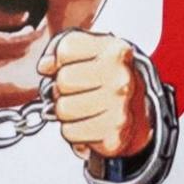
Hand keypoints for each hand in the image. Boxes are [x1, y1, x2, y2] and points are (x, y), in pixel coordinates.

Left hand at [42, 31, 155, 162]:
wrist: (137, 111)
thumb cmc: (110, 80)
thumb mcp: (92, 54)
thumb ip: (63, 51)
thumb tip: (45, 66)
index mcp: (115, 52)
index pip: (66, 50)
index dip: (60, 60)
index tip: (71, 66)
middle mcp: (120, 78)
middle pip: (63, 81)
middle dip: (63, 88)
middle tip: (78, 91)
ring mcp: (119, 107)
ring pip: (63, 109)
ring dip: (66, 112)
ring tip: (83, 108)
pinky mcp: (113, 133)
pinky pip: (70, 132)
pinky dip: (73, 131)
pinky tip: (87, 123)